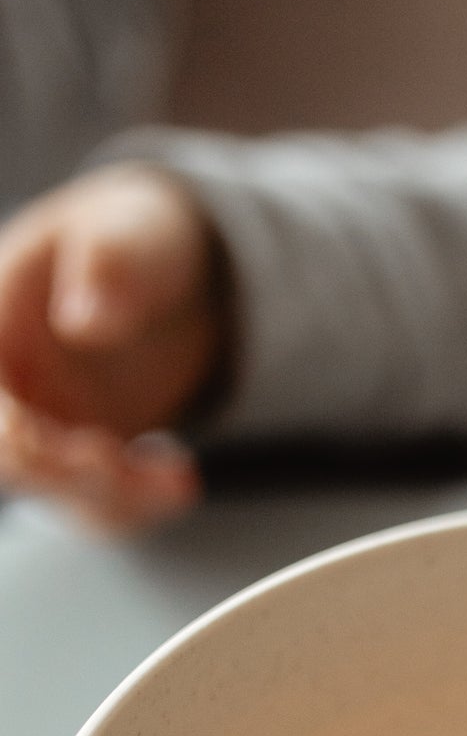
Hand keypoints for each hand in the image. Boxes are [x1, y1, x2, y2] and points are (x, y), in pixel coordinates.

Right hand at [0, 163, 225, 528]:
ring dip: (110, 496)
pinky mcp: (84, 457)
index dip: (1, 424)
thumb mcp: (135, 233)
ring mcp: (47, 424)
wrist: (174, 276)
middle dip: (58, 471)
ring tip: (173, 479)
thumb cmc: (138, 240)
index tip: (28, 435)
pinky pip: (100, 500)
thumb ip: (112, 262)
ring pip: (56, 489)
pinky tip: (180, 479)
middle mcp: (10, 378)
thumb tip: (84, 319)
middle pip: (8, 454)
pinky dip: (140, 503)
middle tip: (115, 464)